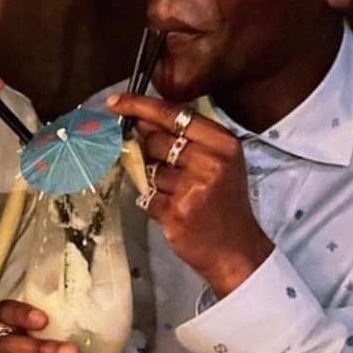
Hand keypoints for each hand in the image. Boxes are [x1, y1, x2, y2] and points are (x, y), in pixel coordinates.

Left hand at [107, 93, 274, 297]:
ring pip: (148, 170)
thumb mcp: (218, 163)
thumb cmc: (224, 203)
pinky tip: (173, 211)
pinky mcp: (176, 212)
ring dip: (155, 182)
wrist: (235, 250)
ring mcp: (192, 187)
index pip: (173, 114)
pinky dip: (153, 202)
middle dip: (151, 152)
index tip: (116, 103)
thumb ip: (186, 139)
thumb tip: (140, 120)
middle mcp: (209, 161)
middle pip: (155, 140)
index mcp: (222, 143)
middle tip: (170, 169)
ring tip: (179, 195)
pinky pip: (147, 196)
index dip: (139, 105)